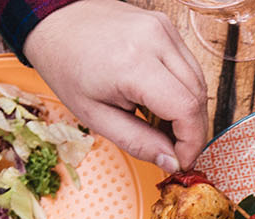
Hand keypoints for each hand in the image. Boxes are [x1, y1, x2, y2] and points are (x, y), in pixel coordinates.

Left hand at [23, 0, 207, 171]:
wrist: (55, 22)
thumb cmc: (67, 65)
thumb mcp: (95, 116)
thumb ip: (137, 142)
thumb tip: (171, 161)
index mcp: (132, 64)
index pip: (186, 108)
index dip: (192, 141)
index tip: (182, 159)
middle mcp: (154, 40)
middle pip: (198, 96)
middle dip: (192, 130)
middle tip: (174, 148)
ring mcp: (163, 29)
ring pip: (198, 81)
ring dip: (189, 110)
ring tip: (165, 125)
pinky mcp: (166, 26)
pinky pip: (189, 65)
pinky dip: (183, 89)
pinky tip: (163, 100)